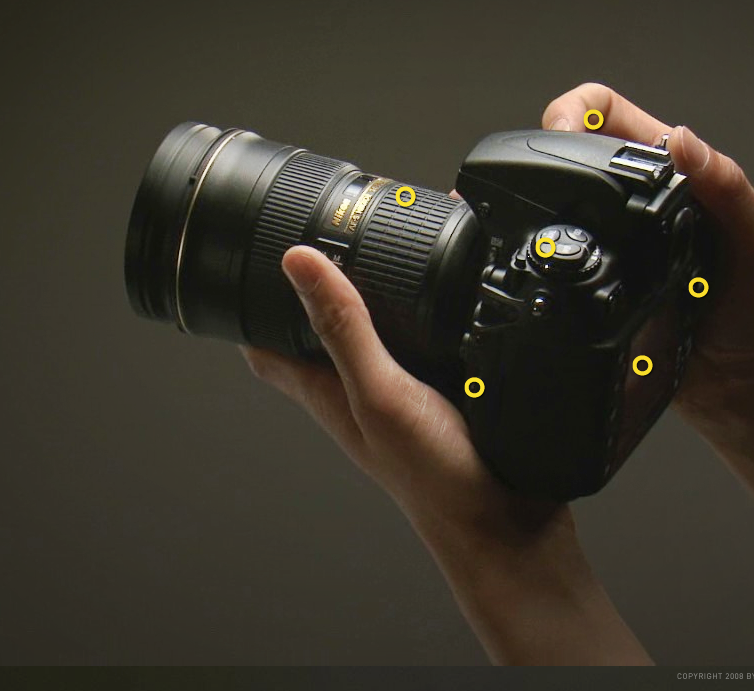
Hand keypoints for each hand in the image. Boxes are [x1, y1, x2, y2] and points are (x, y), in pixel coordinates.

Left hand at [241, 246, 649, 663]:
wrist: (506, 520)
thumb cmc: (434, 478)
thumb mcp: (380, 392)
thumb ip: (343, 328)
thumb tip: (299, 262)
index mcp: (325, 389)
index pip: (265, 344)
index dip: (249, 302)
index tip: (247, 259)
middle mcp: (357, 387)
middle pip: (320, 327)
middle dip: (317, 283)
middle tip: (319, 233)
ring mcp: (400, 389)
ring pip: (374, 330)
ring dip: (376, 294)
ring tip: (379, 248)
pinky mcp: (440, 390)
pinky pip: (423, 340)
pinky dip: (428, 312)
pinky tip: (447, 294)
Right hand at [541, 83, 753, 440]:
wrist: (738, 387)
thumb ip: (729, 189)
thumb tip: (684, 143)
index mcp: (671, 175)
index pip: (605, 112)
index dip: (574, 112)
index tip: (557, 136)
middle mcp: (631, 202)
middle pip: (563, 151)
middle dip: (539, 153)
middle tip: (533, 180)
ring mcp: (605, 243)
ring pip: (548, 203)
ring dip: (530, 202)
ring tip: (524, 215)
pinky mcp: (585, 284)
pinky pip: (549, 257)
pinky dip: (533, 253)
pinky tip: (535, 260)